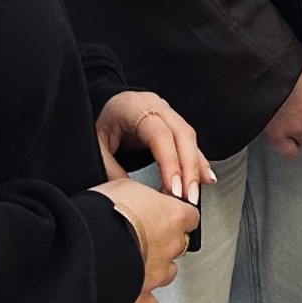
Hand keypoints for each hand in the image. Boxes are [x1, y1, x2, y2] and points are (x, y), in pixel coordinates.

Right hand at [92, 175, 198, 302]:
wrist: (91, 242)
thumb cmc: (106, 211)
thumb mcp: (123, 186)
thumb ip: (136, 189)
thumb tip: (130, 185)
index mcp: (173, 216)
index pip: (190, 216)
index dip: (178, 215)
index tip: (167, 213)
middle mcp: (171, 245)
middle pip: (180, 244)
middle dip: (165, 241)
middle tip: (144, 235)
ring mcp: (158, 271)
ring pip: (168, 272)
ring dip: (157, 267)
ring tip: (138, 260)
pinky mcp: (141, 293)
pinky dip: (145, 302)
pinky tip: (138, 294)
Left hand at [96, 90, 216, 201]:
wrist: (104, 107)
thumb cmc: (100, 124)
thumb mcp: (96, 145)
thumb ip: (112, 168)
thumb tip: (133, 196)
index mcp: (132, 107)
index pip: (159, 134)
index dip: (170, 162)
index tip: (174, 189)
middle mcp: (153, 105)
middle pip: (182, 135)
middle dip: (189, 170)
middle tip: (188, 197)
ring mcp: (166, 111)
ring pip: (190, 138)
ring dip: (195, 169)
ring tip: (194, 194)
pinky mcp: (173, 122)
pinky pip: (190, 141)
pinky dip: (198, 162)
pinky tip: (205, 178)